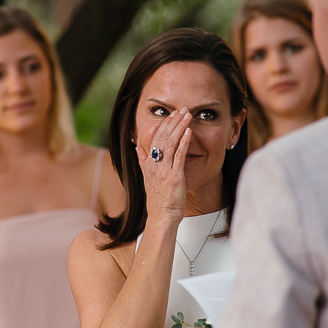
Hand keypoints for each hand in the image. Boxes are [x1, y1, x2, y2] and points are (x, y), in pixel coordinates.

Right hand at [137, 107, 191, 223]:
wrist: (161, 217)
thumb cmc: (158, 200)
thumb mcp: (147, 178)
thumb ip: (142, 161)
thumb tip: (138, 147)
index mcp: (148, 164)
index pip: (154, 139)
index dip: (163, 125)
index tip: (171, 115)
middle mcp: (154, 165)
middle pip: (162, 137)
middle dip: (173, 122)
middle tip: (182, 110)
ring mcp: (164, 171)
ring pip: (170, 143)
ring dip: (180, 127)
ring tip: (188, 116)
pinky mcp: (175, 177)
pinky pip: (179, 156)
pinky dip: (184, 142)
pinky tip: (189, 132)